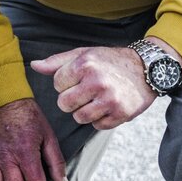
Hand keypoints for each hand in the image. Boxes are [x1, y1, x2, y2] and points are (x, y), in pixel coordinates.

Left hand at [31, 45, 160, 130]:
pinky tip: (108, 107)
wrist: (146, 69)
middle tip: (85, 93)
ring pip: (79, 117)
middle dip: (71, 100)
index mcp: (84, 64)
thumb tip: (34, 65)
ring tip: (95, 100)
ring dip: (84, 112)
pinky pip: (98, 126)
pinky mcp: (121, 114)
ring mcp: (110, 99)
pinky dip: (100, 120)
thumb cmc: (109, 61)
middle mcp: (97, 81)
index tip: (78, 80)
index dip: (65, 84)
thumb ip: (57, 62)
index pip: (57, 84)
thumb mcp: (83, 54)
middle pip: (64, 104)